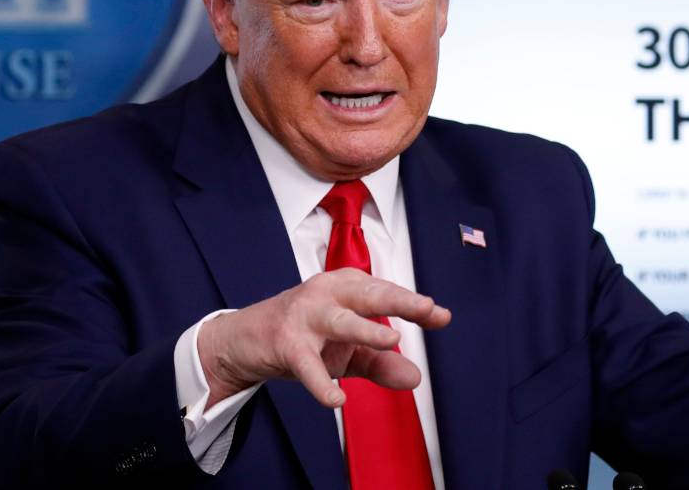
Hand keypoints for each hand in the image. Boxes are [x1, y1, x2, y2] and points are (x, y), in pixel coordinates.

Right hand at [196, 267, 450, 408]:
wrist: (246, 339)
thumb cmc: (305, 335)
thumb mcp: (347, 351)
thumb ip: (381, 363)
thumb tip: (415, 378)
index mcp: (348, 287)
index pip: (387, 293)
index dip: (415, 304)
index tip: (442, 316)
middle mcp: (328, 294)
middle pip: (369, 295)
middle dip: (399, 300)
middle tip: (426, 309)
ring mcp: (305, 316)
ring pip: (340, 321)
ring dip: (364, 329)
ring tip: (391, 339)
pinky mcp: (286, 343)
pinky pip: (306, 365)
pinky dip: (321, 383)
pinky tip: (336, 400)